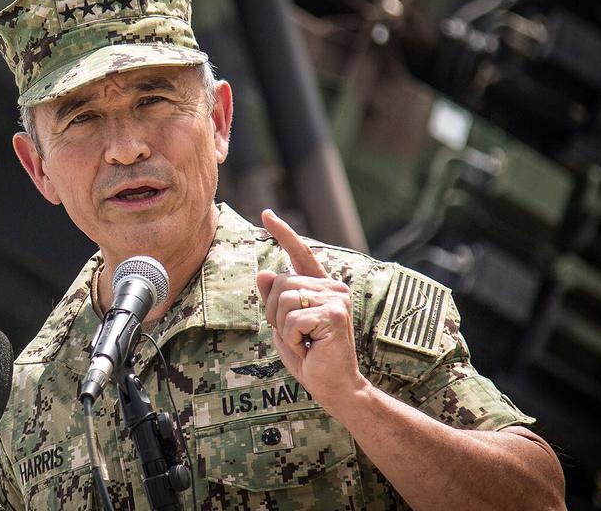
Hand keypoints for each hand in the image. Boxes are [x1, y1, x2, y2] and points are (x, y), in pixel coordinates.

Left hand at [256, 209, 367, 411]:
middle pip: (280, 283)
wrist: (335, 387)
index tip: (266, 213)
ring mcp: (336, 298)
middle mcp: (333, 287)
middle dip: (275, 314)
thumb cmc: (310, 357)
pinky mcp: (335, 314)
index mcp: (322, 287)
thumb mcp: (284, 325)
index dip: (283, 233)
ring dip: (284, 328)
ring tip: (303, 342)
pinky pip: (293, 319)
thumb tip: (264, 271)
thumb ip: (275, 299)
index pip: (300, 253)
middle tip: (295, 336)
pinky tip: (310, 347)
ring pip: (283, 300)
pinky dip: (292, 338)